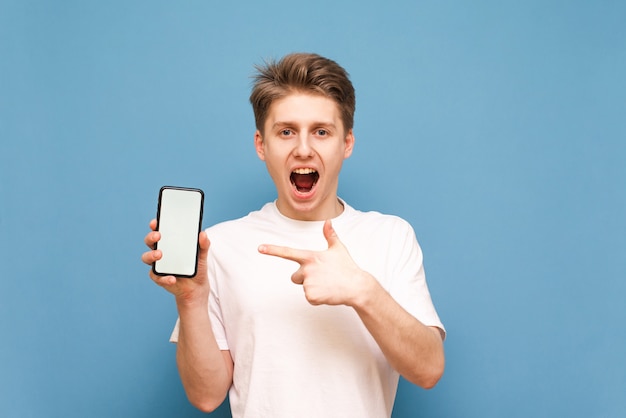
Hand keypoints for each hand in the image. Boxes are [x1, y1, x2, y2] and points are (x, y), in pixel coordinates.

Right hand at [141, 219, 209, 304]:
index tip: (156, 222)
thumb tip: (203, 234)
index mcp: (170, 243)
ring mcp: (159, 264)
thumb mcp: (202, 255)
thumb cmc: (196, 267)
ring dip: (151, 255)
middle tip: (158, 236)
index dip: (155, 225)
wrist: (197, 287)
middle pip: (150, 241)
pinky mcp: (159, 277)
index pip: (160, 230)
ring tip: (159, 255)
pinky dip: (164, 278)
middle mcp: (161, 251)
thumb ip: (203, 244)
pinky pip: (156, 276)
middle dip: (151, 237)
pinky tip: (172, 278)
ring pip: (147, 257)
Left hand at [258, 220, 374, 305]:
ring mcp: (308, 282)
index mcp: (310, 256)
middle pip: (295, 277)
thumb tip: (329, 221)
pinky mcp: (311, 295)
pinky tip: (328, 293)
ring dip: (314, 288)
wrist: (357, 286)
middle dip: (305, 279)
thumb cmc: (347, 267)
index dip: (273, 250)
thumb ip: (330, 235)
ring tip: (328, 285)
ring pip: (304, 288)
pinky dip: (317, 298)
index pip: (288, 252)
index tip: (260, 248)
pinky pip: (309, 298)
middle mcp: (306, 269)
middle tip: (322, 278)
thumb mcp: (339, 249)